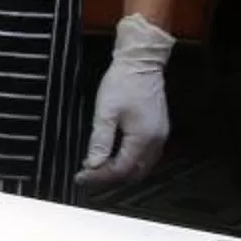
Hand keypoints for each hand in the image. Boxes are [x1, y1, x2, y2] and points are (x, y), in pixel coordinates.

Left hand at [76, 14, 174, 189]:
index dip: (99, 177)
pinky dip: (130, 162)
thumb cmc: (124, 81)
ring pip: (141, 167)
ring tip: (98, 169)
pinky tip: (114, 157)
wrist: (142, 62)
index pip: (120, 169)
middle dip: (109, 178)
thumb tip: (93, 164)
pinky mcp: (158, 130)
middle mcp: (156, 141)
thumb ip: (100, 140)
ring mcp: (160, 136)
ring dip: (120, 172)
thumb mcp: (105, 111)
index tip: (81, 176)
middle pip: (133, 174)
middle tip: (88, 176)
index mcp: (143, 138)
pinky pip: (146, 156)